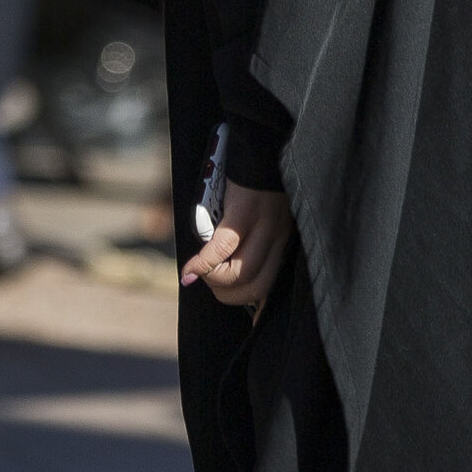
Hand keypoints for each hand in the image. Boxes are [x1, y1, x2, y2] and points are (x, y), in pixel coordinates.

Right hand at [184, 182, 291, 310]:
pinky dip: (203, 264)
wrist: (259, 149)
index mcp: (282, 240)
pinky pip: (223, 248)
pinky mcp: (244, 212)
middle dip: (227, 295)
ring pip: (242, 274)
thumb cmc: (253, 183)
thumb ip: (252, 242)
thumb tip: (224, 269)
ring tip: (201, 270)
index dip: (258, 309)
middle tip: (211, 280)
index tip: (248, 321)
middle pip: (257, 286)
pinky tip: (190, 269)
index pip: (274, 286)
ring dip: (214, 280)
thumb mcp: (262, 216)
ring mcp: (264, 225)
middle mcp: (278, 236)